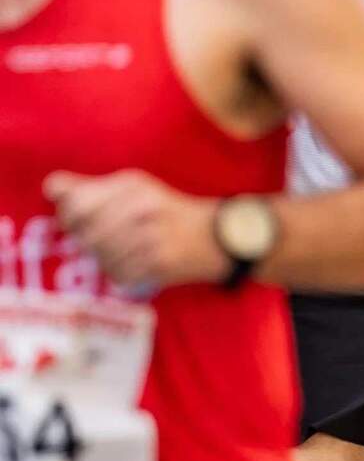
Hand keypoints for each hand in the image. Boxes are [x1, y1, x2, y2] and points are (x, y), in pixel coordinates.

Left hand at [42, 170, 225, 289]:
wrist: (216, 236)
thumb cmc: (164, 211)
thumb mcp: (133, 189)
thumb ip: (90, 188)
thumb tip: (51, 186)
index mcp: (133, 186)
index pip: (77, 205)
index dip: (69, 217)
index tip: (77, 222)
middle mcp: (142, 208)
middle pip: (87, 235)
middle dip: (89, 242)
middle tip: (104, 240)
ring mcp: (152, 236)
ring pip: (101, 258)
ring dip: (106, 259)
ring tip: (122, 252)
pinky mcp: (160, 262)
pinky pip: (119, 274)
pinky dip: (121, 273)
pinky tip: (134, 264)